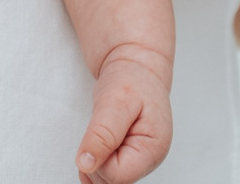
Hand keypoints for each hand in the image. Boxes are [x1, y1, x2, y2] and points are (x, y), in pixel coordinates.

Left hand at [77, 48, 171, 183]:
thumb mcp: (115, 101)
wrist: (134, 67)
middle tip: (101, 128)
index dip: (99, 159)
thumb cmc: (131, 79)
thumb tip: (86, 164)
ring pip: (105, 182)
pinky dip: (94, 162)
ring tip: (102, 132)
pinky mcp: (127, 159)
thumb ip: (102, 134)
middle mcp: (149, 161)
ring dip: (94, 162)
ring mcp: (138, 162)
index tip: (100, 131)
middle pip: (111, 183)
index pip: (117, 176)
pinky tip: (99, 143)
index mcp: (153, 149)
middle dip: (97, 160)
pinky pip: (103, 176)